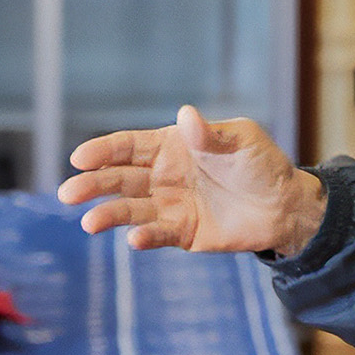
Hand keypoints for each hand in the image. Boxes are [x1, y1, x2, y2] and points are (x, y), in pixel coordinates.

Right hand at [57, 105, 325, 255]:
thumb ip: (211, 135)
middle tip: (69, 193)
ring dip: (108, 215)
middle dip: (93, 183)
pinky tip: (136, 239)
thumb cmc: (263, 165)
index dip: (103, 150)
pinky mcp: (180, 232)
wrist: (285, 205)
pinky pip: (156, 234)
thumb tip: (185, 115)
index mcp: (173, 146)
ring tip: (91, 223)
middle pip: (119, 178)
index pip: (130, 146)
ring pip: (129, 209)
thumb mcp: (243, 141)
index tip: (79, 158)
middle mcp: (163, 175)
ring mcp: (169, 205)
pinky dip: (144, 237)